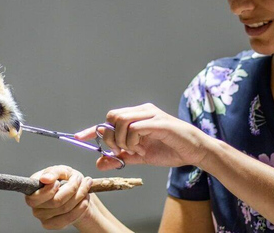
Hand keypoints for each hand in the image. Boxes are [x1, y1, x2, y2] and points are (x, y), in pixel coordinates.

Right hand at [25, 165, 92, 229]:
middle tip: (80, 178)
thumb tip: (45, 178)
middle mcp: (35, 206)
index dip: (49, 190)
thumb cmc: (65, 179)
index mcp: (32, 190)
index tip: (59, 182)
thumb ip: (53, 172)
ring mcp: (43, 217)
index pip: (35, 197)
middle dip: (72, 188)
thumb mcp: (61, 171)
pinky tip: (85, 199)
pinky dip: (81, 206)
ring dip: (80, 194)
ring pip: (65, 208)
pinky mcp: (54, 224)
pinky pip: (70, 217)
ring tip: (86, 185)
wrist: (75, 192)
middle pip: (56, 201)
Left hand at [75, 103, 210, 170]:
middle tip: (122, 151)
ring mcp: (151, 114)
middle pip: (112, 117)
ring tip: (135, 149)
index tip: (79, 137)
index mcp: (138, 116)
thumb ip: (121, 158)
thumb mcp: (140, 157)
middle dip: (111, 137)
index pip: (110, 120)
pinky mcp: (159, 122)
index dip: (93, 129)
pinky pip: (135, 128)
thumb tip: (99, 163)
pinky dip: (132, 140)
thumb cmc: (170, 150)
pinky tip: (142, 148)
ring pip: (121, 120)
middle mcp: (143, 111)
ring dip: (122, 139)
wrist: (195, 151)